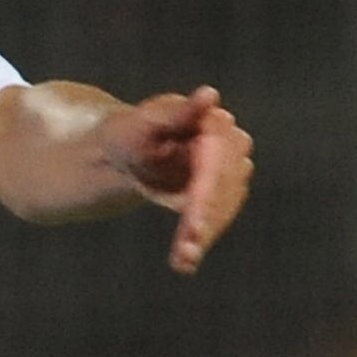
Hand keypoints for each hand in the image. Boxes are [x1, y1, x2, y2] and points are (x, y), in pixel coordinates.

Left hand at [107, 85, 253, 275]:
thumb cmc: (131, 133)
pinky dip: (201, 240)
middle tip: (188, 246)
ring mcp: (230, 171)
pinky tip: (185, 262)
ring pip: (224, 208)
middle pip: (225, 187)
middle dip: (205, 218)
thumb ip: (179, 113)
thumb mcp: (145, 124)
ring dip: (205, 236)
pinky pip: (216, 219)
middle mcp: (231, 146)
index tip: (194, 215)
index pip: (217, 160)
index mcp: (213, 124)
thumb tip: (209, 94)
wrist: (125, 153)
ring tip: (183, 260)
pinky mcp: (221, 193)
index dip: (208, 190)